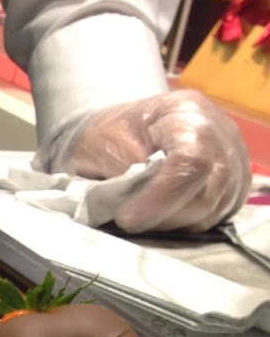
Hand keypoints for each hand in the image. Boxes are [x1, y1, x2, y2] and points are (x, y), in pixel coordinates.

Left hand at [34, 90, 249, 232]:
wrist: (119, 133)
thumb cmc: (108, 135)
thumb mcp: (101, 145)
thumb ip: (124, 173)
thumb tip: (139, 203)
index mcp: (187, 113)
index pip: (192, 161)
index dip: (161, 197)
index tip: (127, 218)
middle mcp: (222, 134)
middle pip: (207, 192)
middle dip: (163, 214)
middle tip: (128, 217)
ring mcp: (235, 160)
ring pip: (213, 211)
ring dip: (172, 221)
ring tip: (143, 211)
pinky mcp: (235, 187)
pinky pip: (217, 218)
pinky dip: (185, 222)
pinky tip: (162, 211)